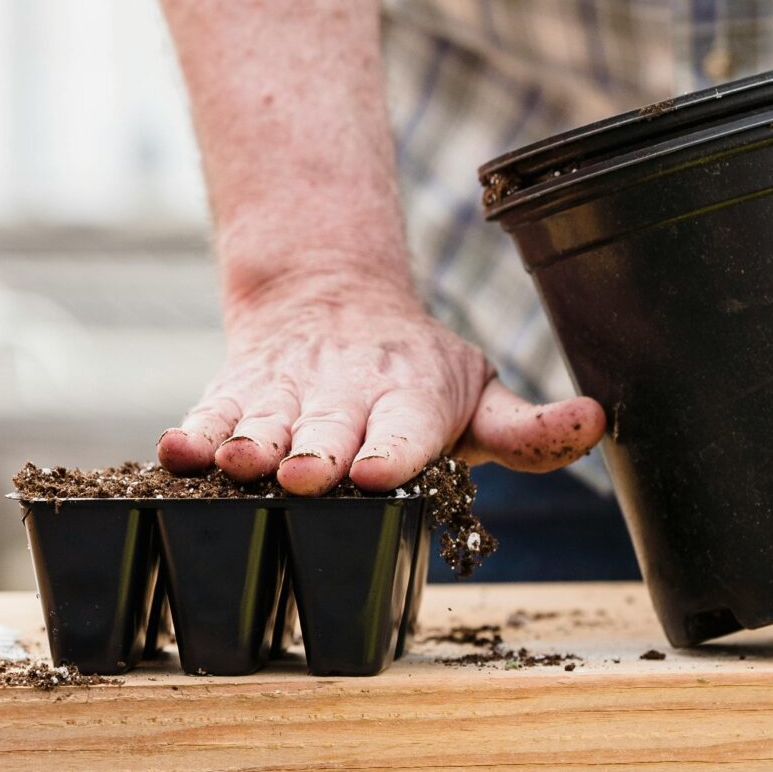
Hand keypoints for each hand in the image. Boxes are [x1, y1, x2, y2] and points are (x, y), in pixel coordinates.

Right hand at [156, 275, 605, 493]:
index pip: (403, 427)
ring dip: (248, 443)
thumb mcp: (478, 392)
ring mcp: (285, 393)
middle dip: (314, 453)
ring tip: (238, 461)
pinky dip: (193, 434)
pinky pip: (210, 414)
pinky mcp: (235, 394)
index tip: (374, 472)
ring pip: (264, 422)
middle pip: (327, 429)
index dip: (389, 451)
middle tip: (302, 475)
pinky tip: (176, 452)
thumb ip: (528, 428)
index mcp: (411, 395)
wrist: (328, 296)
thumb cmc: (416, 373)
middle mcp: (345, 393)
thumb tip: (596, 419)